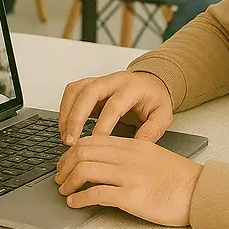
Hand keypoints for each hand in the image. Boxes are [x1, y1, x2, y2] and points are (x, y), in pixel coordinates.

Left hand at [55, 135, 202, 226]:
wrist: (199, 191)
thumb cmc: (178, 178)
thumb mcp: (151, 155)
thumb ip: (128, 155)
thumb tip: (105, 162)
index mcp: (132, 144)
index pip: (92, 140)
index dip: (72, 152)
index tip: (65, 162)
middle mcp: (128, 156)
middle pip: (84, 152)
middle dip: (65, 165)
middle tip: (59, 177)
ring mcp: (129, 175)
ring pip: (85, 170)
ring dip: (69, 181)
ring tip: (65, 191)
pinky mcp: (131, 196)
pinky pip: (96, 193)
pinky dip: (80, 198)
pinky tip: (76, 202)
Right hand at [58, 71, 173, 144]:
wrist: (152, 83)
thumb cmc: (155, 99)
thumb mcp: (163, 115)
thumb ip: (152, 131)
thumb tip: (136, 147)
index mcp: (133, 88)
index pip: (114, 105)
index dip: (103, 125)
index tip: (96, 143)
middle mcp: (114, 81)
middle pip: (89, 93)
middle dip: (76, 117)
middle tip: (71, 141)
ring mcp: (100, 80)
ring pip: (76, 90)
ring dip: (67, 113)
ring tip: (65, 137)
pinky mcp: (90, 84)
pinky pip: (72, 91)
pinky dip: (65, 108)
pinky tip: (65, 126)